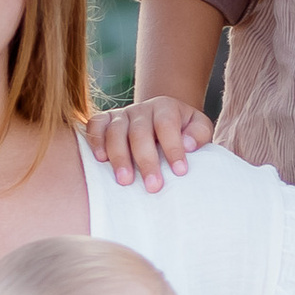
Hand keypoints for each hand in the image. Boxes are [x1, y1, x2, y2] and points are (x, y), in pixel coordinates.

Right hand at [85, 98, 212, 191]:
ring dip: (119, 157)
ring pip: (115, 132)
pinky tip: (101, 160)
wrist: (161, 120)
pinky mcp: (104, 120)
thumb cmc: (182, 131)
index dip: (173, 148)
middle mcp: (141, 109)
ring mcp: (121, 114)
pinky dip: (96, 141)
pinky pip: (95, 126)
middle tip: (153, 186)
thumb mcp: (199, 128)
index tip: (180, 172)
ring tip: (125, 181)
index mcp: (166, 107)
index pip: (167, 125)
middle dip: (146, 161)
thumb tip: (188, 145)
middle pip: (140, 132)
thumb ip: (199, 134)